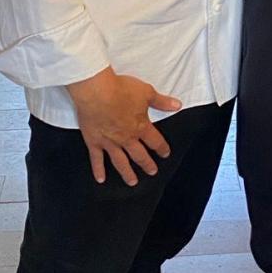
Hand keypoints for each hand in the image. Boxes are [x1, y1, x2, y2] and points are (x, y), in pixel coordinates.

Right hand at [67, 67, 180, 185]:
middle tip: (152, 171)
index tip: (165, 154)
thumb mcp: (146, 92)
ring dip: (127, 173)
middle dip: (147, 164)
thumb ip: (162, 102)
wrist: (96, 92)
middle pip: (139, 155)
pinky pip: (97, 159)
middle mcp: (126, 138)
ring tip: (132, 182)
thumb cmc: (120, 90)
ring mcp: (110, 142)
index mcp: (140, 127)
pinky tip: (100, 179)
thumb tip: (177, 105)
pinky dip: (98, 170)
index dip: (162, 148)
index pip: (155, 141)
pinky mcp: (94, 141)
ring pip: (120, 162)